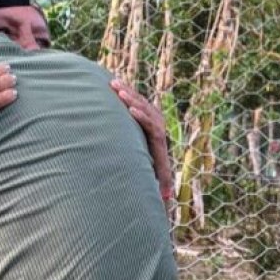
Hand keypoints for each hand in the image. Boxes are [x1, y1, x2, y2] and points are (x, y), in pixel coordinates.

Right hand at [110, 79, 174, 200]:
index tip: (130, 112)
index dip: (142, 118)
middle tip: (118, 92)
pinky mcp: (145, 108)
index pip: (152, 126)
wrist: (157, 154)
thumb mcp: (158, 174)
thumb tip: (167, 197)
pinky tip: (112, 83)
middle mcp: (158, 124)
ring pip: (140, 100)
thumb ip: (163, 181)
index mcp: (159, 139)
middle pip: (145, 109)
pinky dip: (125, 90)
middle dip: (131, 100)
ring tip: (112, 84)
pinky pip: (135, 98)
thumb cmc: (152, 167)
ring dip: (126, 92)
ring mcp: (152, 114)